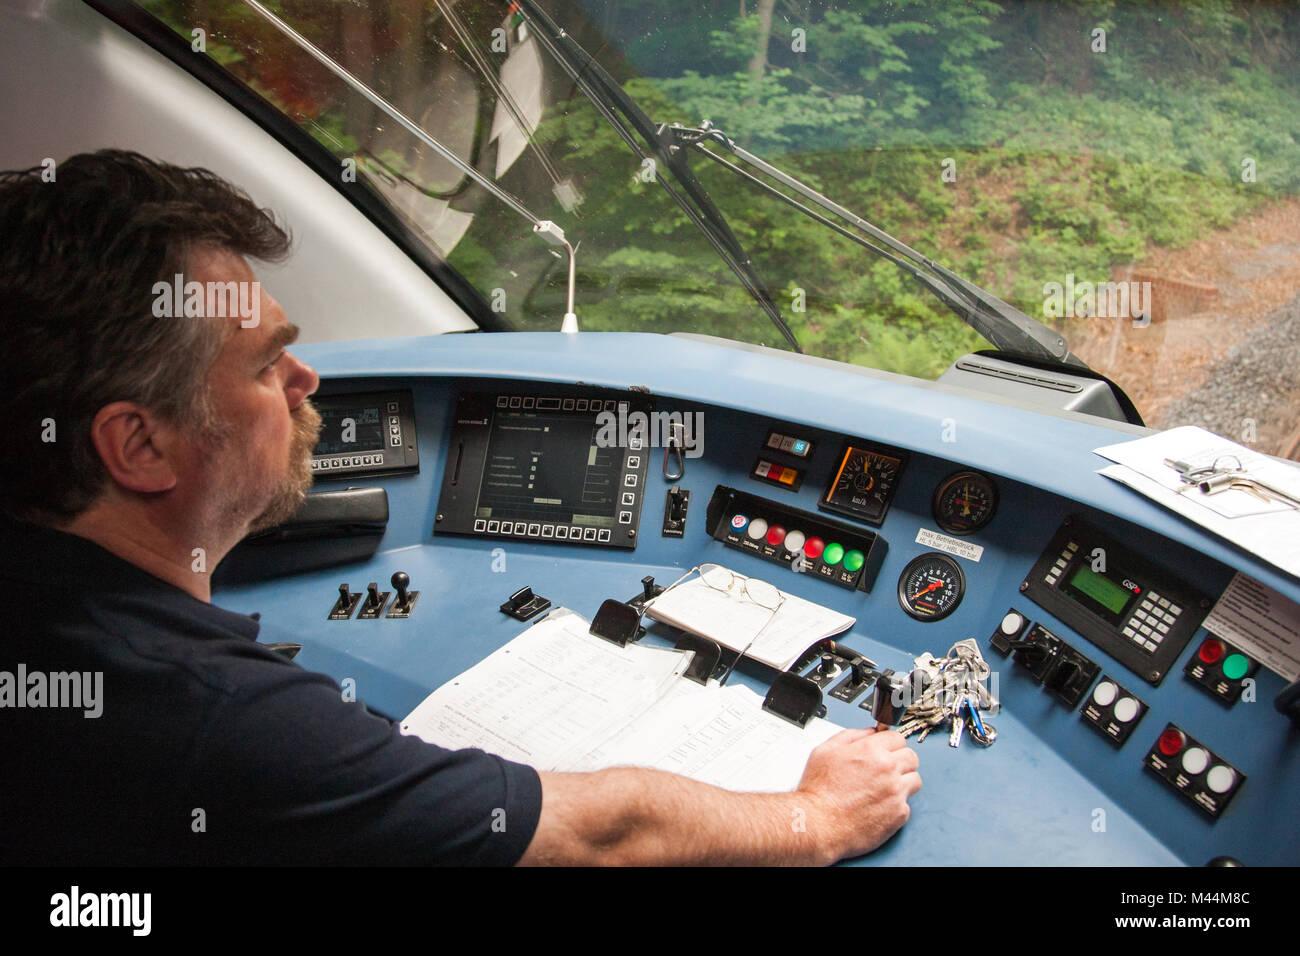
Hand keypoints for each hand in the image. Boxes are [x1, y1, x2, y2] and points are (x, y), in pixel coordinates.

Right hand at [795, 727, 920, 862]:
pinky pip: (907, 805)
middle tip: (886, 771)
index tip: (887, 752)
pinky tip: (879, 807)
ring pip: (915, 780)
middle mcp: (888, 769)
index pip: (898, 738)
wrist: (818, 824)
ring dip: (903, 783)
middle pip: (912, 757)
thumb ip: (851, 736)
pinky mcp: (899, 814)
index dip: (890, 745)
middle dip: (900, 762)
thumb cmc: (818, 791)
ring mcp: (896, 792)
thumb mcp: (825, 751)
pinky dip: (896, 806)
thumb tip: (869, 733)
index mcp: (871, 750)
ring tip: (884, 790)